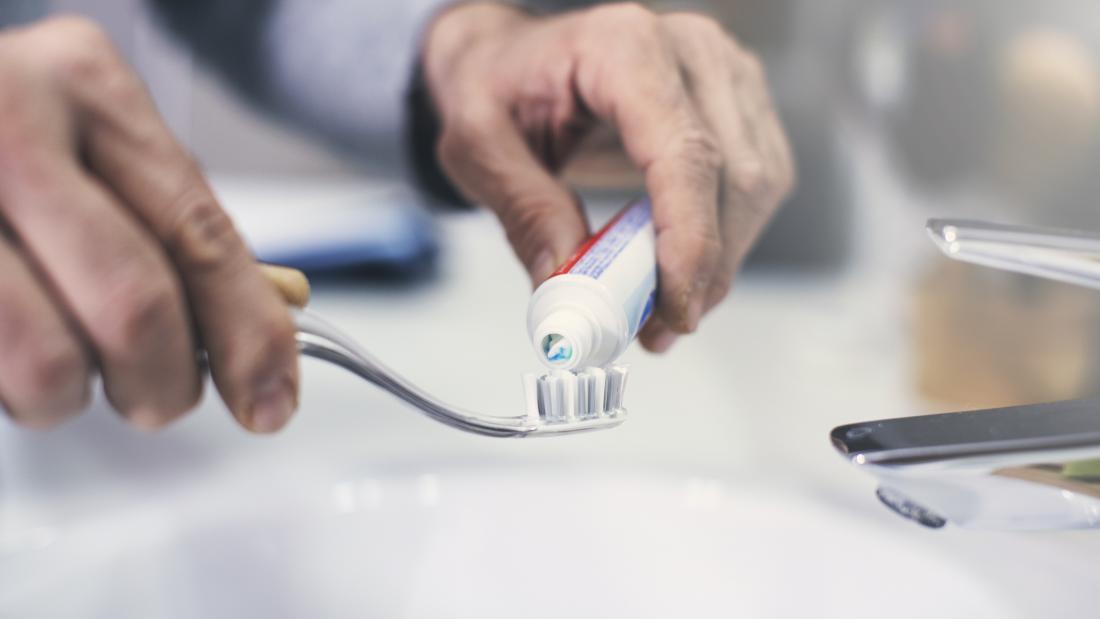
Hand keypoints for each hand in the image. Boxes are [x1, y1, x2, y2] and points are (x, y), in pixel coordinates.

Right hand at [0, 17, 297, 431]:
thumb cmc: (3, 136)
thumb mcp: (92, 141)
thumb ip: (172, 224)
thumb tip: (266, 326)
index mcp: (86, 85)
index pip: (200, 235)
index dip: (250, 335)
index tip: (271, 396)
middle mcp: (7, 121)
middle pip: (135, 307)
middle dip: (164, 383)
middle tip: (158, 395)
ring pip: (48, 362)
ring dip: (67, 395)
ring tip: (55, 359)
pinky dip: (8, 386)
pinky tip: (5, 339)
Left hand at [424, 2, 793, 351]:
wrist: (512, 59)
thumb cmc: (497, 87)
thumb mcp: (478, 145)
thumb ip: (524, 210)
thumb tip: (569, 281)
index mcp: (624, 47)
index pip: (684, 152)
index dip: (689, 240)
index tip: (674, 310)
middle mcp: (691, 50)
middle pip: (735, 177)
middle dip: (705, 268)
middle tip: (654, 329)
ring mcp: (725, 73)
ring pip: (759, 186)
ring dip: (719, 262)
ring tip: (659, 309)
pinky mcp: (739, 103)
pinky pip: (757, 185)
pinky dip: (724, 240)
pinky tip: (679, 269)